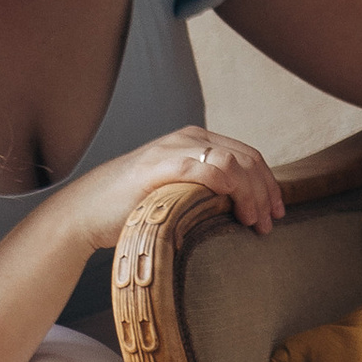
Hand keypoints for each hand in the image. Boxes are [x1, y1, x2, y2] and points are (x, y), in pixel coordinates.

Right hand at [57, 126, 285, 250]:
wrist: (85, 212)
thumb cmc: (131, 209)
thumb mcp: (178, 194)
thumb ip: (206, 192)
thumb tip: (243, 212)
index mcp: (196, 142)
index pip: (248, 155)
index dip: (268, 183)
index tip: (277, 212)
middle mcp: (188, 139)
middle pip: (247, 158)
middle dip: (266, 191)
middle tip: (270, 222)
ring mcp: (174, 149)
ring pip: (233, 162)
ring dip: (252, 194)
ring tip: (254, 223)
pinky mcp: (160, 166)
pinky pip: (207, 169)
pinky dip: (230, 188)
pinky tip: (235, 210)